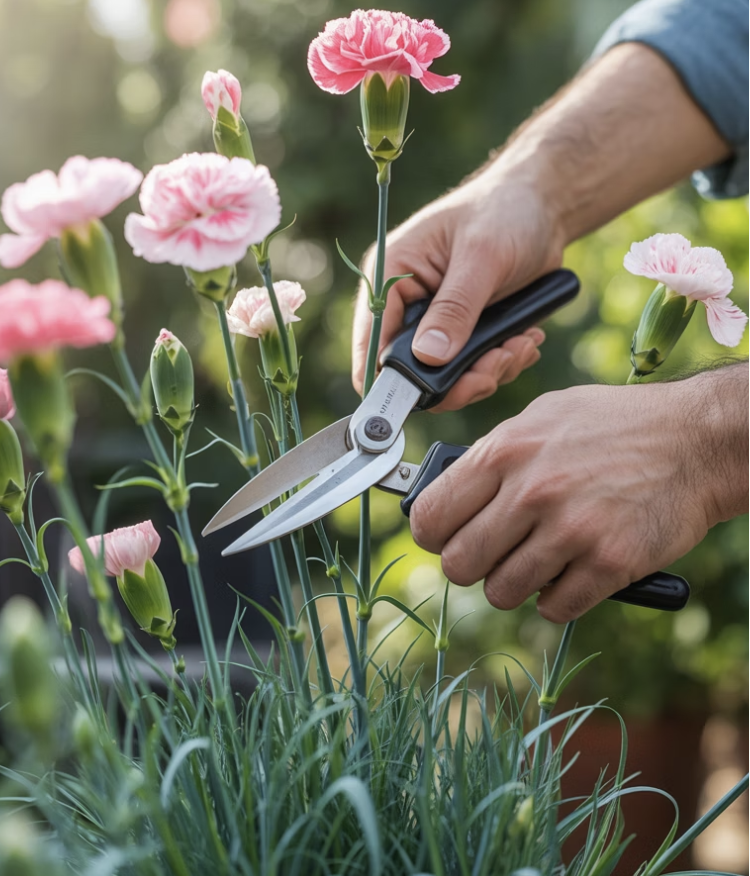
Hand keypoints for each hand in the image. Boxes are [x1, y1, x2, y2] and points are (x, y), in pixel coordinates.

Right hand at [352, 171, 564, 410]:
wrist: (544, 205)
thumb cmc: (505, 211)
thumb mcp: (481, 256)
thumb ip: (455, 309)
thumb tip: (429, 358)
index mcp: (390, 276)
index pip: (371, 344)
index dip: (390, 380)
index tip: (429, 397)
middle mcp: (406, 305)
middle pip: (411, 373)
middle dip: (458, 380)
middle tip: (497, 364)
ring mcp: (435, 323)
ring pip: (446, 379)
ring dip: (486, 373)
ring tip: (519, 345)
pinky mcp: (464, 333)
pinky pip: (473, 370)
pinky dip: (501, 364)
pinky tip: (524, 340)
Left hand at [409, 381, 719, 621]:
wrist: (694, 440)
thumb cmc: (613, 425)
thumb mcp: (541, 417)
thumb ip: (493, 456)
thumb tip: (448, 494)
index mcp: (504, 451)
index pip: (430, 516)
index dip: (434, 535)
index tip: (447, 538)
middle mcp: (531, 491)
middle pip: (459, 564)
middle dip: (472, 566)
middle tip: (495, 555)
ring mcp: (570, 530)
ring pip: (502, 592)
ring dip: (515, 584)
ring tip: (539, 561)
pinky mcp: (608, 563)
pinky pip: (554, 608)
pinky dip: (558, 598)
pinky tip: (572, 572)